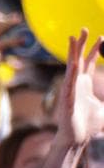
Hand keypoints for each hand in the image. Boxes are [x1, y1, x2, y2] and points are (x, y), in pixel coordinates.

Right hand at [56, 29, 103, 146]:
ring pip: (71, 66)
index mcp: (84, 84)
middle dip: (82, 44)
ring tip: (73, 37)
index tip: (101, 37)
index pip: (88, 63)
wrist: (79, 138)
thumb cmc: (90, 125)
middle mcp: (75, 84)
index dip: (94, 50)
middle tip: (83, 29)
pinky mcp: (67, 98)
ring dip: (73, 52)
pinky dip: (71, 72)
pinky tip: (74, 62)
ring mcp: (70, 89)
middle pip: (78, 59)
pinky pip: (69, 82)